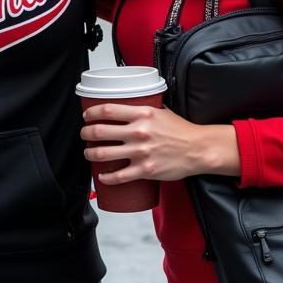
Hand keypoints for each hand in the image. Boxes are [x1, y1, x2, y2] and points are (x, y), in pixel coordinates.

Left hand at [81, 104, 240, 181]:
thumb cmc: (181, 130)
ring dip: (91, 154)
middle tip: (84, 134)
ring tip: (88, 153)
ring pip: (104, 154)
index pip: (108, 110)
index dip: (92, 112)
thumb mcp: (160, 111)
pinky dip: (106, 177)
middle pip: (101, 131)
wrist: (198, 149)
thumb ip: (142, 109)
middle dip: (86, 133)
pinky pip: (119, 176)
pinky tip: (102, 176)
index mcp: (142, 114)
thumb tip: (127, 105)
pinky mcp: (145, 170)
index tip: (87, 115)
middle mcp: (139, 132)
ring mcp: (141, 153)